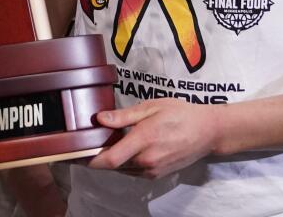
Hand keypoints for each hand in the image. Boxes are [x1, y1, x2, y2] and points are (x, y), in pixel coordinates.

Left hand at [87, 99, 221, 178]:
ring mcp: (153, 170)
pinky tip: (123, 148)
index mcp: (143, 140)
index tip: (74, 154)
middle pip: (112, 165)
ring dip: (110, 160)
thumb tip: (100, 118)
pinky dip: (124, 162)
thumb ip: (124, 116)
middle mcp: (147, 160)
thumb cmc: (180, 114)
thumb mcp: (151, 107)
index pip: (109, 159)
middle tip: (84, 144)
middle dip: (96, 157)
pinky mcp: (157, 174)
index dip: (88, 160)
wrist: (208, 131)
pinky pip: (133, 171)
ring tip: (103, 143)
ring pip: (122, 170)